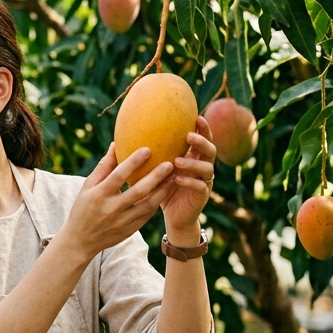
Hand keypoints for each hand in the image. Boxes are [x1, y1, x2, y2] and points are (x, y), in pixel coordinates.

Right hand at [58, 144, 175, 260]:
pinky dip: (157, 202)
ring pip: (148, 205)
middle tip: (169, 164)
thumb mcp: (87, 187)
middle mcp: (112, 208)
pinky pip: (148, 215)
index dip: (133, 162)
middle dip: (156, 177)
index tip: (147, 149)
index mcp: (99, 195)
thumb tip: (115, 145)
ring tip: (173, 177)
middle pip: (138, 191)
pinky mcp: (130, 230)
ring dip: (163, 191)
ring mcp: (122, 221)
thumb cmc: (83, 208)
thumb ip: (103, 167)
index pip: (118, 176)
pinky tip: (164, 191)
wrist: (80, 241)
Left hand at [160, 117, 215, 240]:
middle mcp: (202, 167)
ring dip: (193, 163)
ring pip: (207, 168)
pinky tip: (177, 179)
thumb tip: (122, 138)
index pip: (202, 138)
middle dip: (201, 141)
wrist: (174, 216)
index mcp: (194, 157)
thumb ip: (150, 154)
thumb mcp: (155, 169)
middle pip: (210, 150)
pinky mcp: (202, 196)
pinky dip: (189, 181)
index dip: (202, 128)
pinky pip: (200, 187)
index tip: (195, 116)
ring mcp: (205, 181)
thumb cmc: (161, 188)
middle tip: (188, 136)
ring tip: (177, 160)